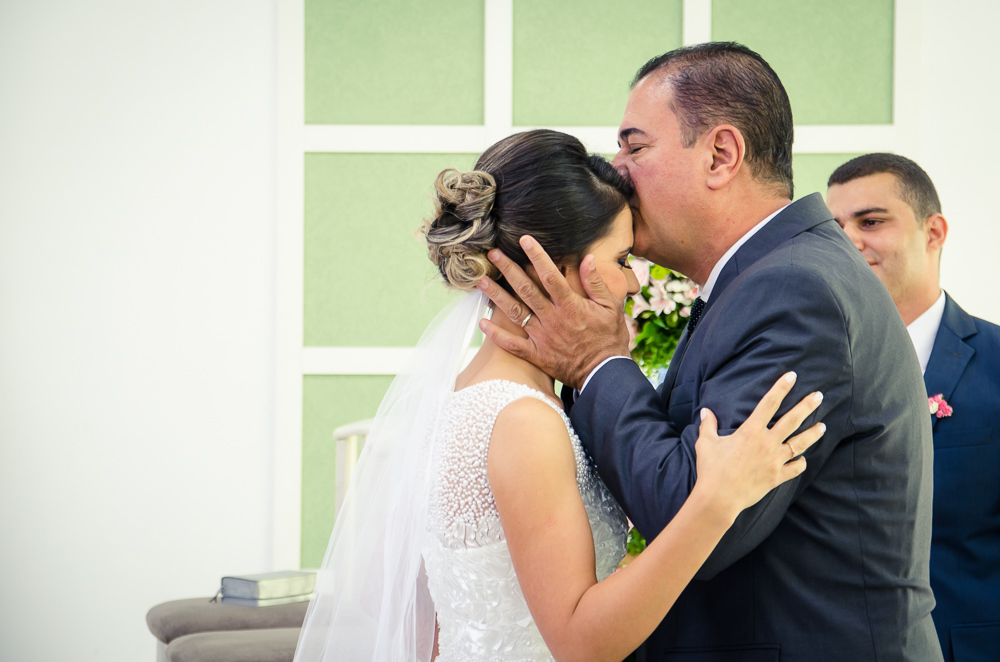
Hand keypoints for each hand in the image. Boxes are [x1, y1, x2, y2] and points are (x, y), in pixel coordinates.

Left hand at [477, 235, 629, 387]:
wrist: (605, 374)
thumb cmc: (609, 339)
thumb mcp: (611, 307)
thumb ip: (596, 283)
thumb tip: (587, 258)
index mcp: (571, 305)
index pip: (550, 275)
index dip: (537, 256)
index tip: (524, 240)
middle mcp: (553, 319)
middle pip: (526, 290)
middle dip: (509, 270)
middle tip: (494, 254)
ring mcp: (542, 337)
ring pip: (515, 313)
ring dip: (497, 296)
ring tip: (481, 281)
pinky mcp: (537, 355)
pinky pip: (513, 344)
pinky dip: (497, 334)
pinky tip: (483, 322)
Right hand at [693, 372, 825, 520]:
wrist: (719, 498)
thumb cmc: (711, 469)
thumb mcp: (705, 443)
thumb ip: (707, 425)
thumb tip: (705, 411)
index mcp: (750, 431)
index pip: (769, 403)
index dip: (781, 388)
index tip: (792, 376)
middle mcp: (767, 443)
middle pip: (792, 420)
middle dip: (807, 406)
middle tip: (819, 395)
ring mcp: (774, 461)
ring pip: (800, 443)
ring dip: (813, 433)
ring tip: (823, 426)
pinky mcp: (777, 477)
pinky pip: (795, 468)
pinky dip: (800, 462)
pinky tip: (803, 458)